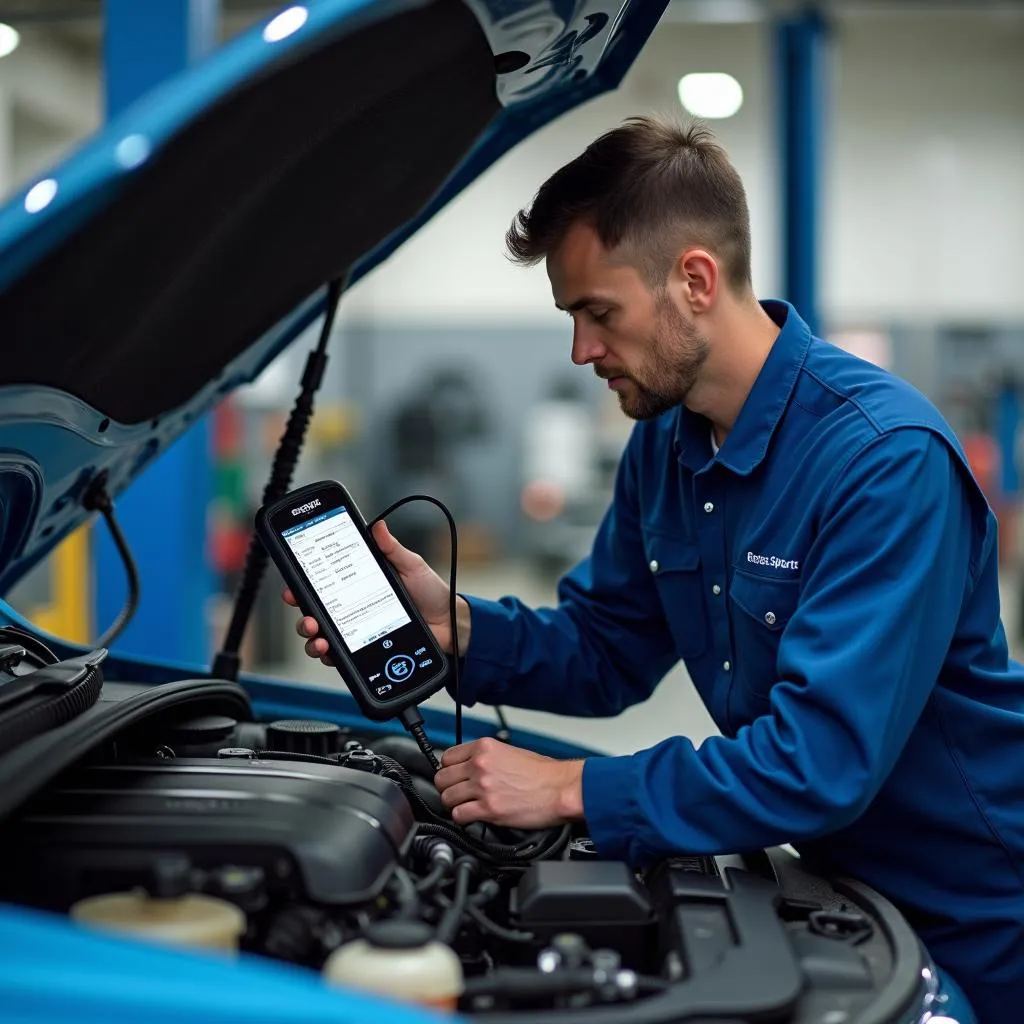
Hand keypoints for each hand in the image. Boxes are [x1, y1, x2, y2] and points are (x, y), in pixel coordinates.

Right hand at [284, 519, 470, 664]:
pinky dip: (328, 656)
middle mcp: (352, 606)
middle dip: (303, 616)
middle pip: (314, 611)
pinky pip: (338, 655)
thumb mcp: (412, 566)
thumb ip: (392, 549)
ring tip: (319, 638)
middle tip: (308, 617)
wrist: (449, 624)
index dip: (303, 584)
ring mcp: (356, 629)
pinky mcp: (364, 648)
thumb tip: (378, 526)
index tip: (293, 585)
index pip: (324, 583)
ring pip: (320, 635)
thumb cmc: (431, 593)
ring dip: (311, 638)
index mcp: (358, 583)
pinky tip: (329, 653)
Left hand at [434, 737, 584, 829]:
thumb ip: (487, 758)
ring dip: (454, 805)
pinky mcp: (489, 809)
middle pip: (442, 778)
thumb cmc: (543, 773)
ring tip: (464, 807)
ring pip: (447, 798)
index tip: (454, 777)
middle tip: (457, 794)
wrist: (561, 788)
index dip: (449, 770)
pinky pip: (459, 816)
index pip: (447, 757)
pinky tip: (472, 817)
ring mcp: (483, 787)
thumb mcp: (511, 752)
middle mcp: (480, 765)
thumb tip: (472, 767)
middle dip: (448, 788)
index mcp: (485, 747)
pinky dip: (462, 819)